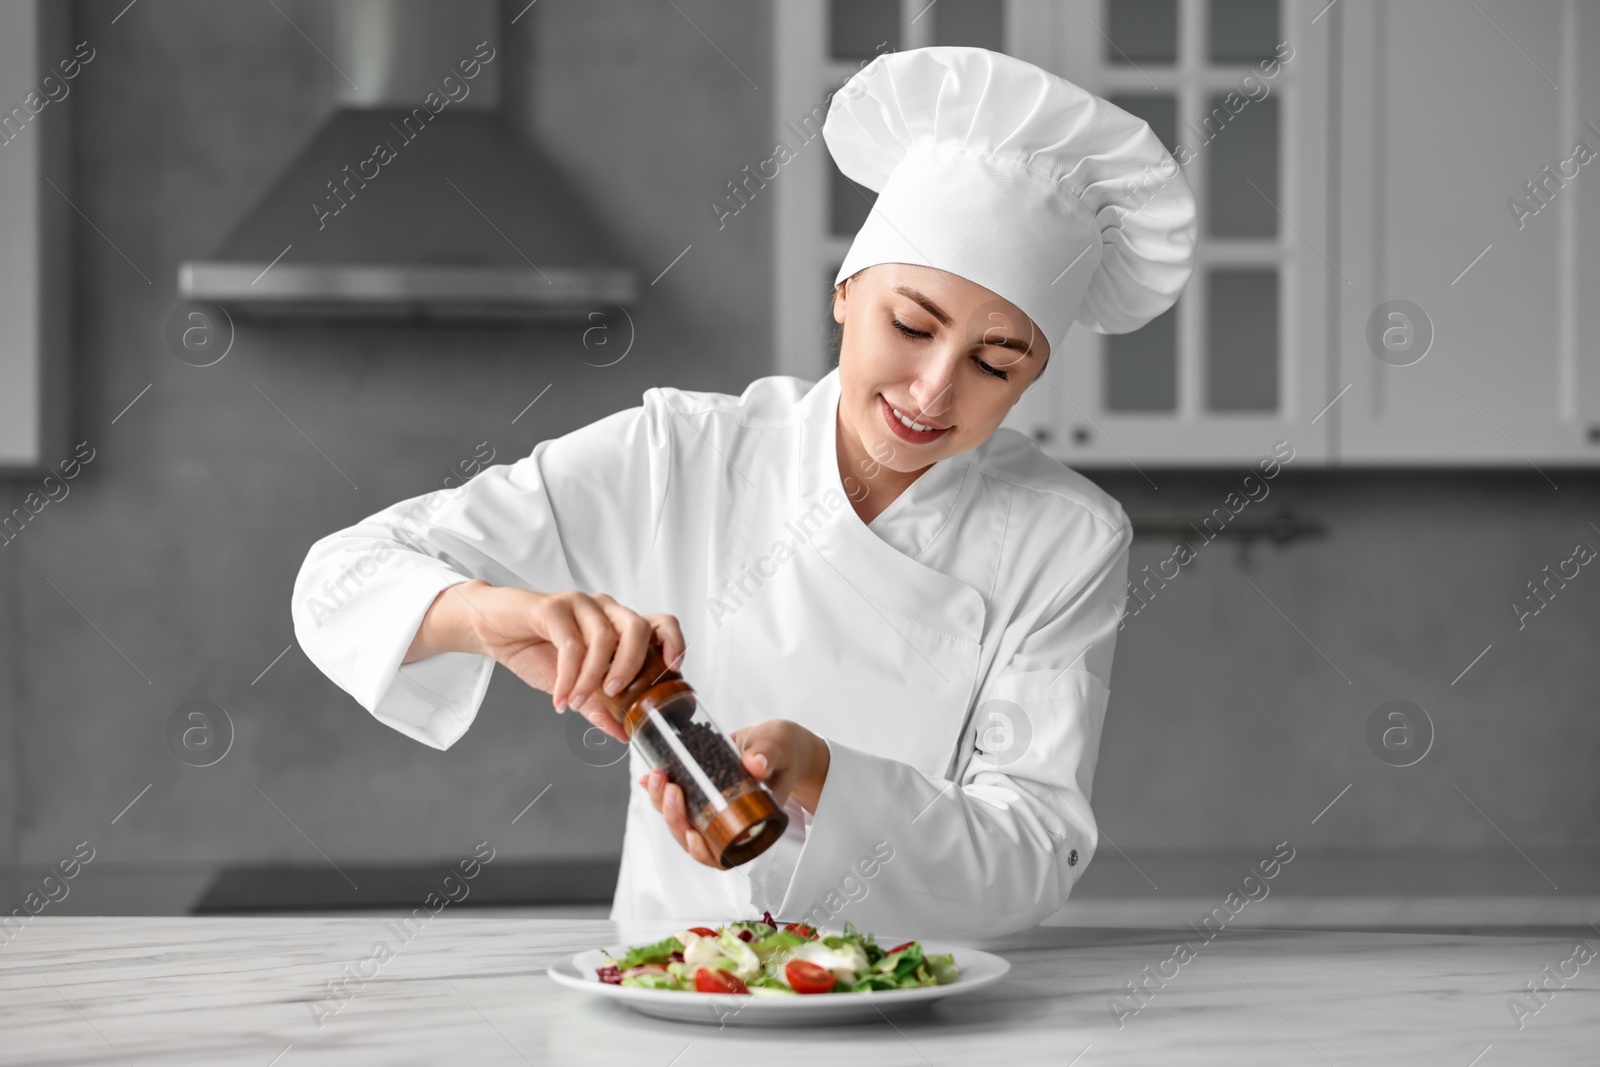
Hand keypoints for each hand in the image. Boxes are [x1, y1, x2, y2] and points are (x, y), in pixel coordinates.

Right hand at [458, 584, 684, 740]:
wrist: (492, 631)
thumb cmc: (536, 651)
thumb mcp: (574, 687)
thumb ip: (600, 707)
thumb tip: (624, 734)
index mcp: (617, 625)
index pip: (659, 623)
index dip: (673, 642)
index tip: (674, 668)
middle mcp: (605, 610)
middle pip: (638, 627)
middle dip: (633, 664)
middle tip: (616, 693)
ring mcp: (580, 604)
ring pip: (604, 636)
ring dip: (593, 677)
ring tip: (577, 701)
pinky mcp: (552, 607)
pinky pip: (570, 643)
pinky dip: (568, 676)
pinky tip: (560, 696)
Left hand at [638, 719, 830, 869]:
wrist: (777, 742)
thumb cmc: (785, 751)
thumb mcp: (779, 749)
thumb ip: (768, 755)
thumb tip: (755, 764)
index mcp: (752, 826)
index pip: (722, 854)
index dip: (703, 852)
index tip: (692, 833)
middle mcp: (728, 824)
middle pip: (693, 838)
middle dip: (674, 817)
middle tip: (670, 787)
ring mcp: (712, 810)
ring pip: (680, 820)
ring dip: (662, 803)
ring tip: (656, 777)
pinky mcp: (701, 793)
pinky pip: (677, 800)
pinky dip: (659, 792)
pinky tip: (648, 778)